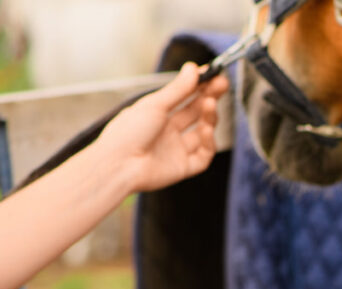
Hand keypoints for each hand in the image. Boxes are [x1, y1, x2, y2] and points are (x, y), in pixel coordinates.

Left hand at [94, 62, 229, 192]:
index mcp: (156, 114)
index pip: (183, 97)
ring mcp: (176, 150)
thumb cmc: (127, 133)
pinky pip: (203, 155)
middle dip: (209, 97)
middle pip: (195, 112)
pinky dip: (208, 142)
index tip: (212, 74)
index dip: (199, 85)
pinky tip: (206, 130)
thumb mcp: (154, 105)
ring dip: (209, 117)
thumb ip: (178, 89)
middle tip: (222, 84)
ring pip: (202, 132)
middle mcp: (167, 131)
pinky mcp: (183, 168)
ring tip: (210, 104)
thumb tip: (193, 68)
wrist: (119, 166)